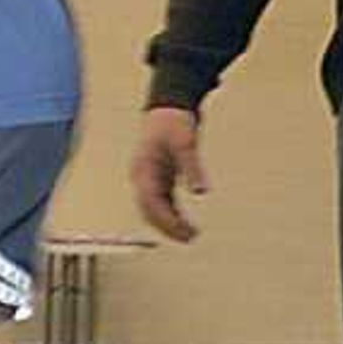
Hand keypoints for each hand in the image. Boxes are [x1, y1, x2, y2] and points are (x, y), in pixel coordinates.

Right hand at [132, 107, 208, 243]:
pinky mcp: (158, 177)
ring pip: (154, 208)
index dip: (165, 219)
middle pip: (149, 209)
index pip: (150, 201)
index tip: (182, 230)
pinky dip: (172, 213)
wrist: (168, 107)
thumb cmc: (174, 122)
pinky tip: (185, 223)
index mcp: (143, 169)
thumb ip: (192, 168)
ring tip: (190, 235)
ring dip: (169, 223)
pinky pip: (162, 201)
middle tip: (189, 237)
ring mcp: (148, 178)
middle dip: (167, 226)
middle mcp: (142, 176)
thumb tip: (200, 192)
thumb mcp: (186, 143)